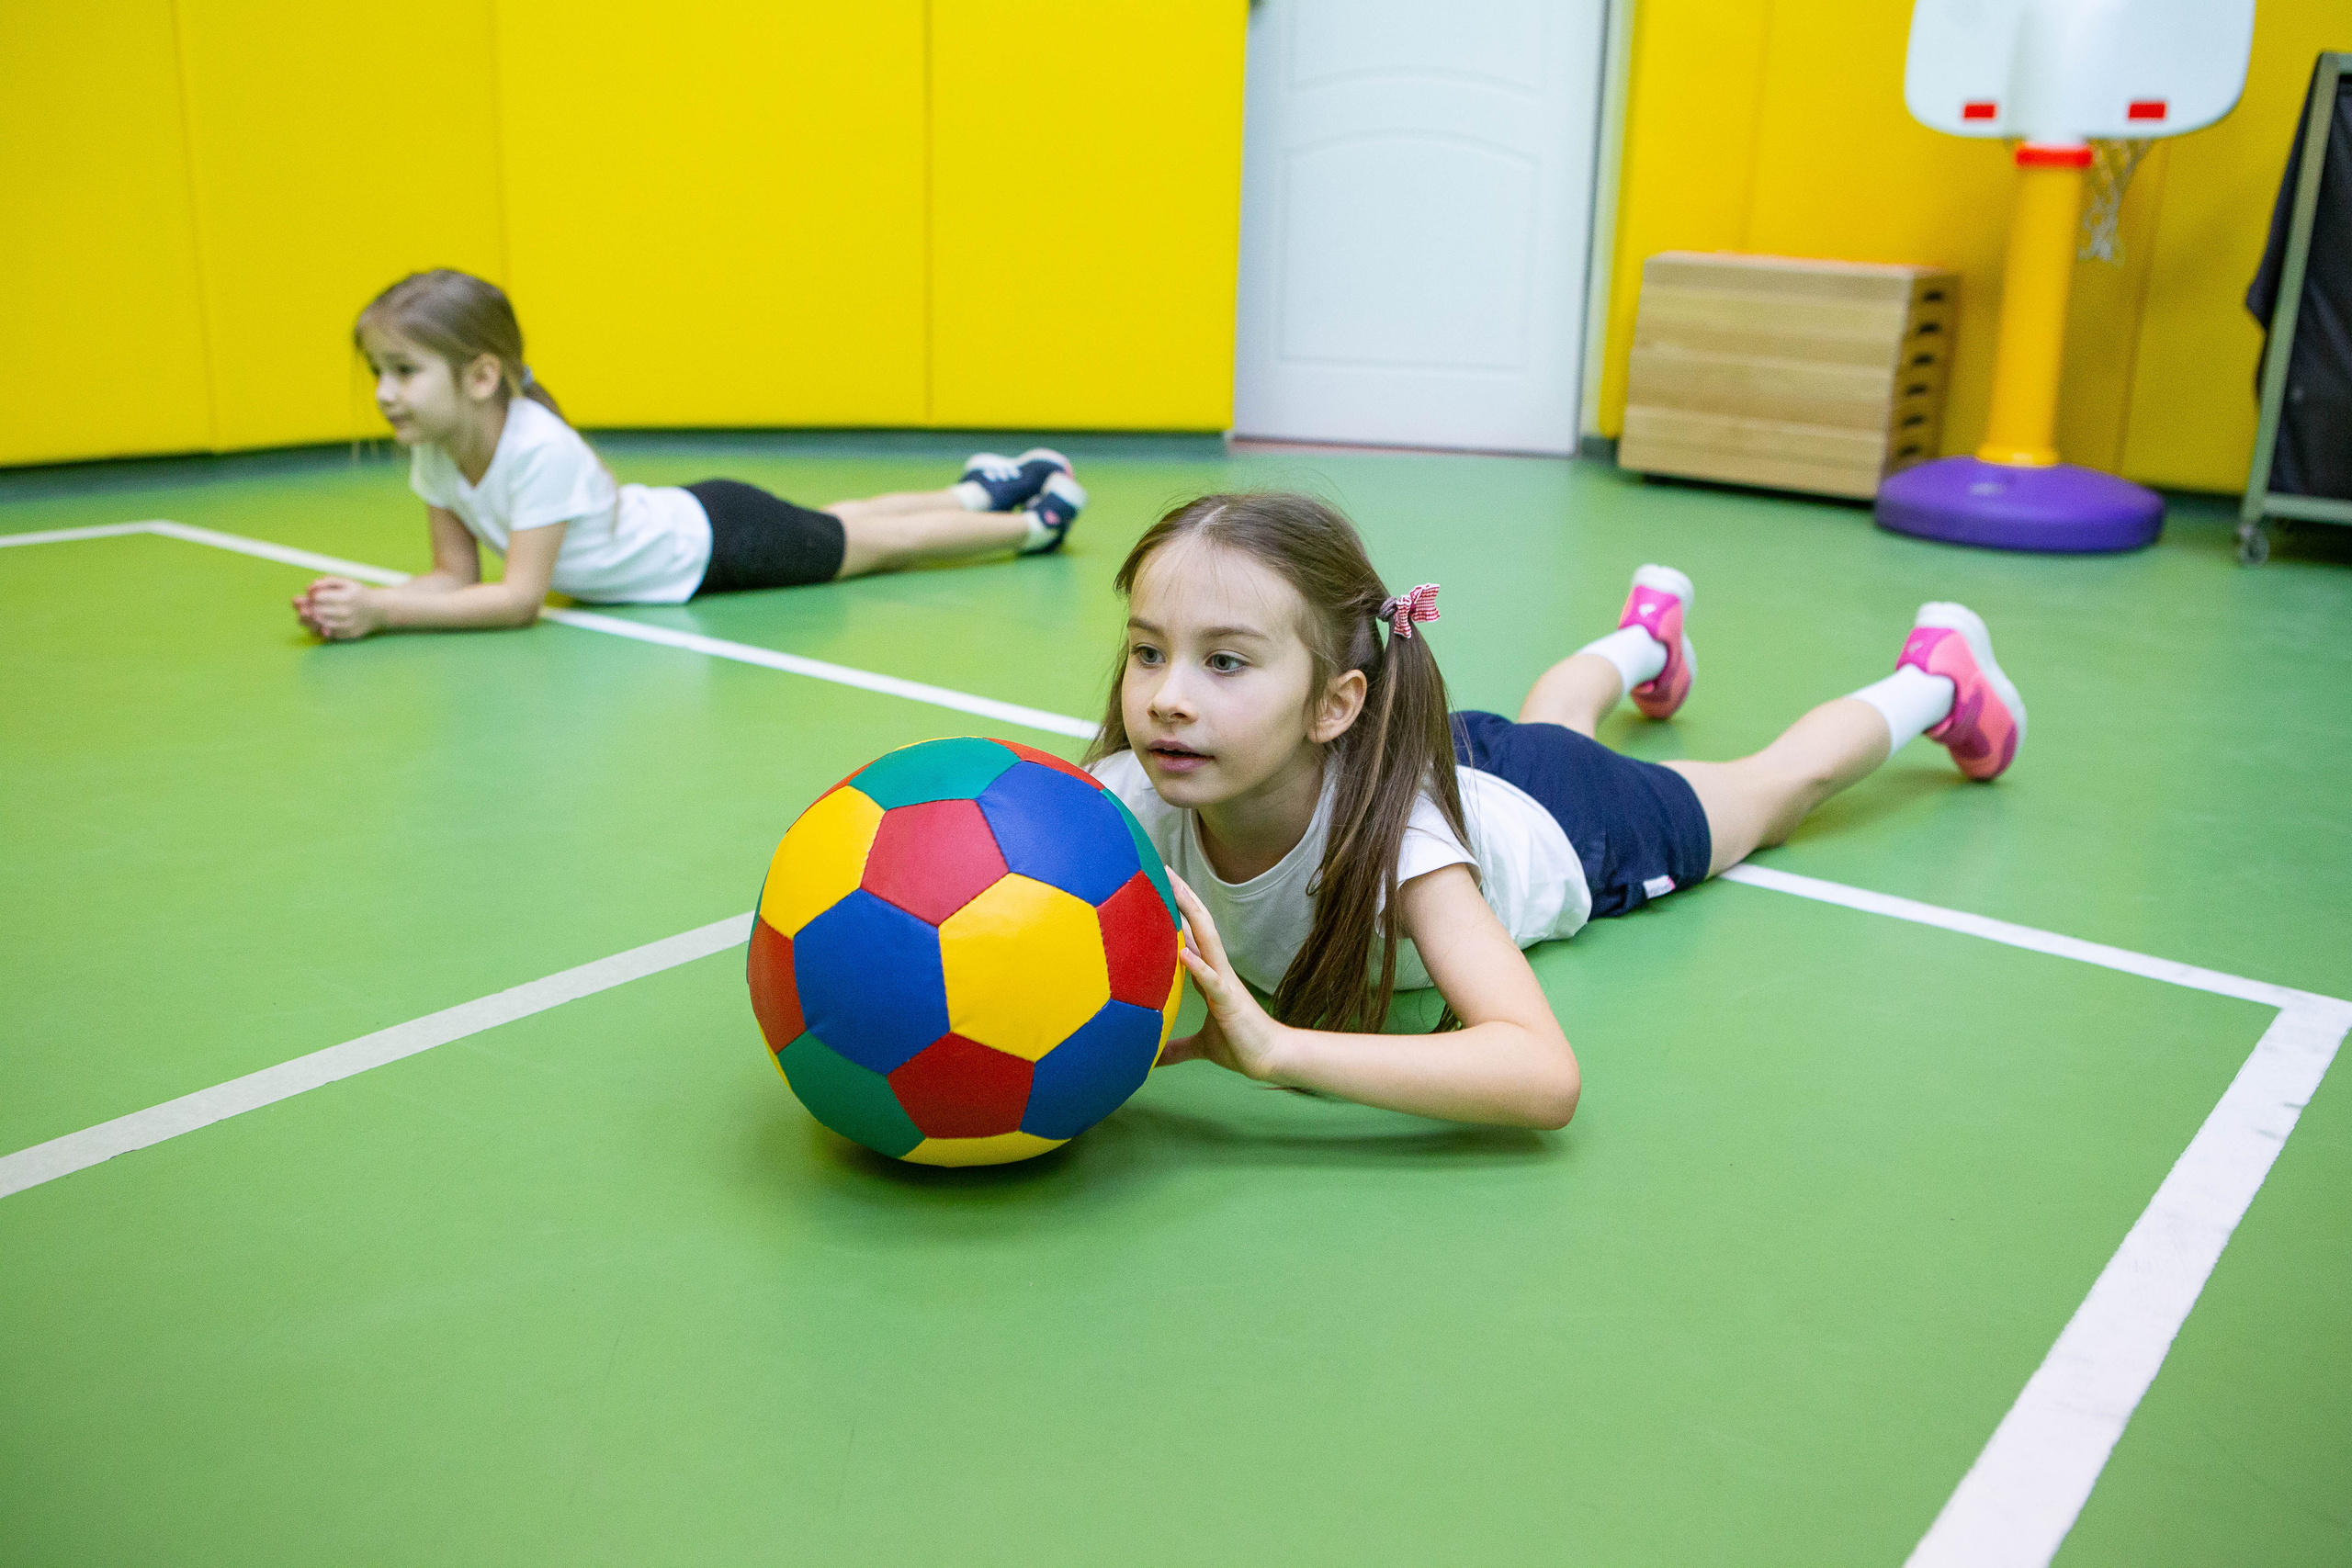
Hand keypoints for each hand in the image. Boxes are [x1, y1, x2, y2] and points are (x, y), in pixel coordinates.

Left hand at [294, 577, 385, 640]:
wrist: (379, 610)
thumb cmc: (359, 594)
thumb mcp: (347, 582)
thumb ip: (328, 582)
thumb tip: (310, 588)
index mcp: (345, 597)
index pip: (318, 598)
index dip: (309, 596)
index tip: (309, 595)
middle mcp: (346, 613)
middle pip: (316, 612)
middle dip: (304, 608)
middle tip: (299, 605)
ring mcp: (346, 625)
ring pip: (319, 625)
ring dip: (307, 620)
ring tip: (303, 615)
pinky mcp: (346, 635)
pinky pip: (326, 634)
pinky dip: (317, 629)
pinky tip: (316, 623)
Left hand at [1165, 874, 1290, 1081]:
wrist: (1270, 1060)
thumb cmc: (1239, 1045)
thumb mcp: (1201, 1045)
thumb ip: (1177, 1047)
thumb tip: (1154, 1058)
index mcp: (1210, 973)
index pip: (1192, 933)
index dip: (1178, 908)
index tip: (1159, 883)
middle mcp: (1217, 969)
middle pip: (1199, 924)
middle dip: (1183, 896)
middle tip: (1163, 868)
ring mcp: (1224, 982)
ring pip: (1208, 940)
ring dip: (1191, 915)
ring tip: (1175, 890)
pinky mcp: (1228, 1001)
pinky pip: (1212, 980)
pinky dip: (1198, 966)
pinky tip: (1183, 952)